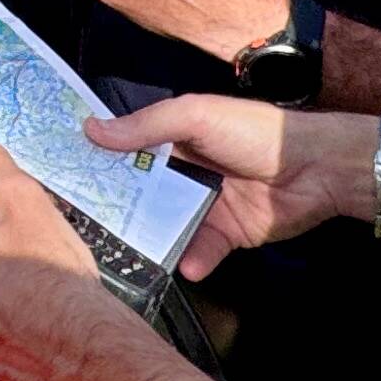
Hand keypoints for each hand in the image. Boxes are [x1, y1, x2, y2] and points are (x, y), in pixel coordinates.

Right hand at [83, 95, 370, 276]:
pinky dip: (193, 259)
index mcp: (174, 137)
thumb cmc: (255, 132)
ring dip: (150, 239)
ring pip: (166, 225)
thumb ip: (146, 126)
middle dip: (116, 206)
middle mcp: (184, 171)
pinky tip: (186, 264)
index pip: (128, 148)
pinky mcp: (227, 234)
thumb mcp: (196, 116)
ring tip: (125, 254)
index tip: (64, 174)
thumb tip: (91, 130)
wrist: (317, 168)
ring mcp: (205, 204)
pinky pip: (200, 251)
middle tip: (82, 223)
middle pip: (141, 192)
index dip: (99, 159)